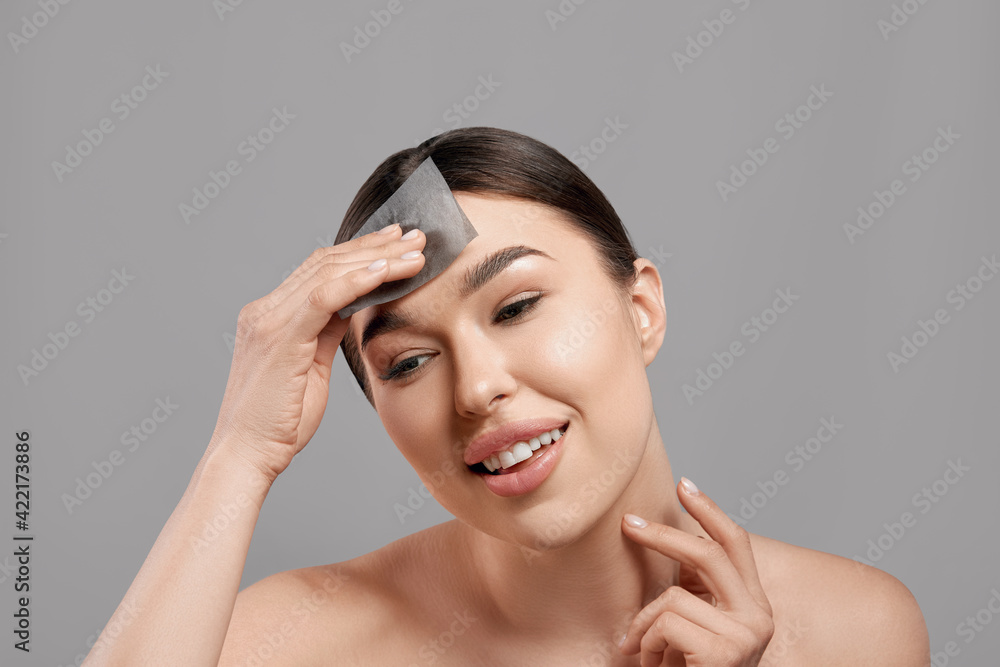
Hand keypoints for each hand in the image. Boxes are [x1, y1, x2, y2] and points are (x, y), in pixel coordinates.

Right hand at [208, 223, 425, 481]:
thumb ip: (326, 333)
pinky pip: (324, 296)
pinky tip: (387, 271)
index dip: (360, 253)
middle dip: (374, 246)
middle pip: (326, 262)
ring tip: (414, 251)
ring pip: (329, 272)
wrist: (247, 455)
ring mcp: (269, 320)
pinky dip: (358, 280)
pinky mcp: (279, 336)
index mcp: (270, 316)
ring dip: (376, 258)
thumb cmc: (280, 422)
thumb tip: (353, 308)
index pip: (320, 270)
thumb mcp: (310, 368)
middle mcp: (266, 310)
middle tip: (415, 236)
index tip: (397, 244)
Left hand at [619, 477, 774, 665]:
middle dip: (661, 536)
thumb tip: (667, 541)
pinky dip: (646, 644)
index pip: (736, 544)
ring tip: (645, 657)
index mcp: (754, 607)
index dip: (710, 510)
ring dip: (644, 628)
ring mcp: (745, 634)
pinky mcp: (723, 651)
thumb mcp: (692, 630)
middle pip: (707, 553)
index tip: (684, 484)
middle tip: (626, 524)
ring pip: (672, 598)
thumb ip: (692, 595)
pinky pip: (664, 622)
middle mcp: (759, 618)